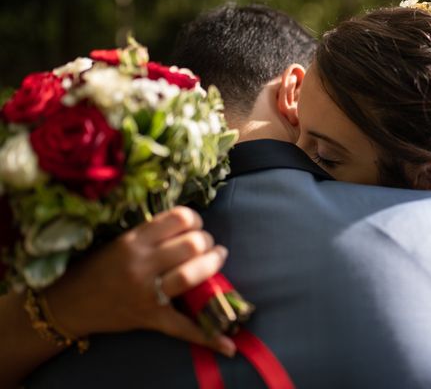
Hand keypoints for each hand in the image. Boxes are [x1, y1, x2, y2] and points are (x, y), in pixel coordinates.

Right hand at [43, 207, 235, 356]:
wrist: (68, 303)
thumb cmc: (97, 266)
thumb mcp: (122, 240)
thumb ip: (153, 233)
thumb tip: (193, 228)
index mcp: (135, 240)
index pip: (180, 218)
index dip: (196, 220)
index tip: (196, 227)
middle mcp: (142, 263)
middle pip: (193, 244)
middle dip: (208, 242)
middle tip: (208, 246)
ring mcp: (147, 292)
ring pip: (192, 274)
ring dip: (212, 265)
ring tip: (217, 260)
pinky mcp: (151, 318)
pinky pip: (183, 327)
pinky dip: (208, 337)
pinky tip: (229, 344)